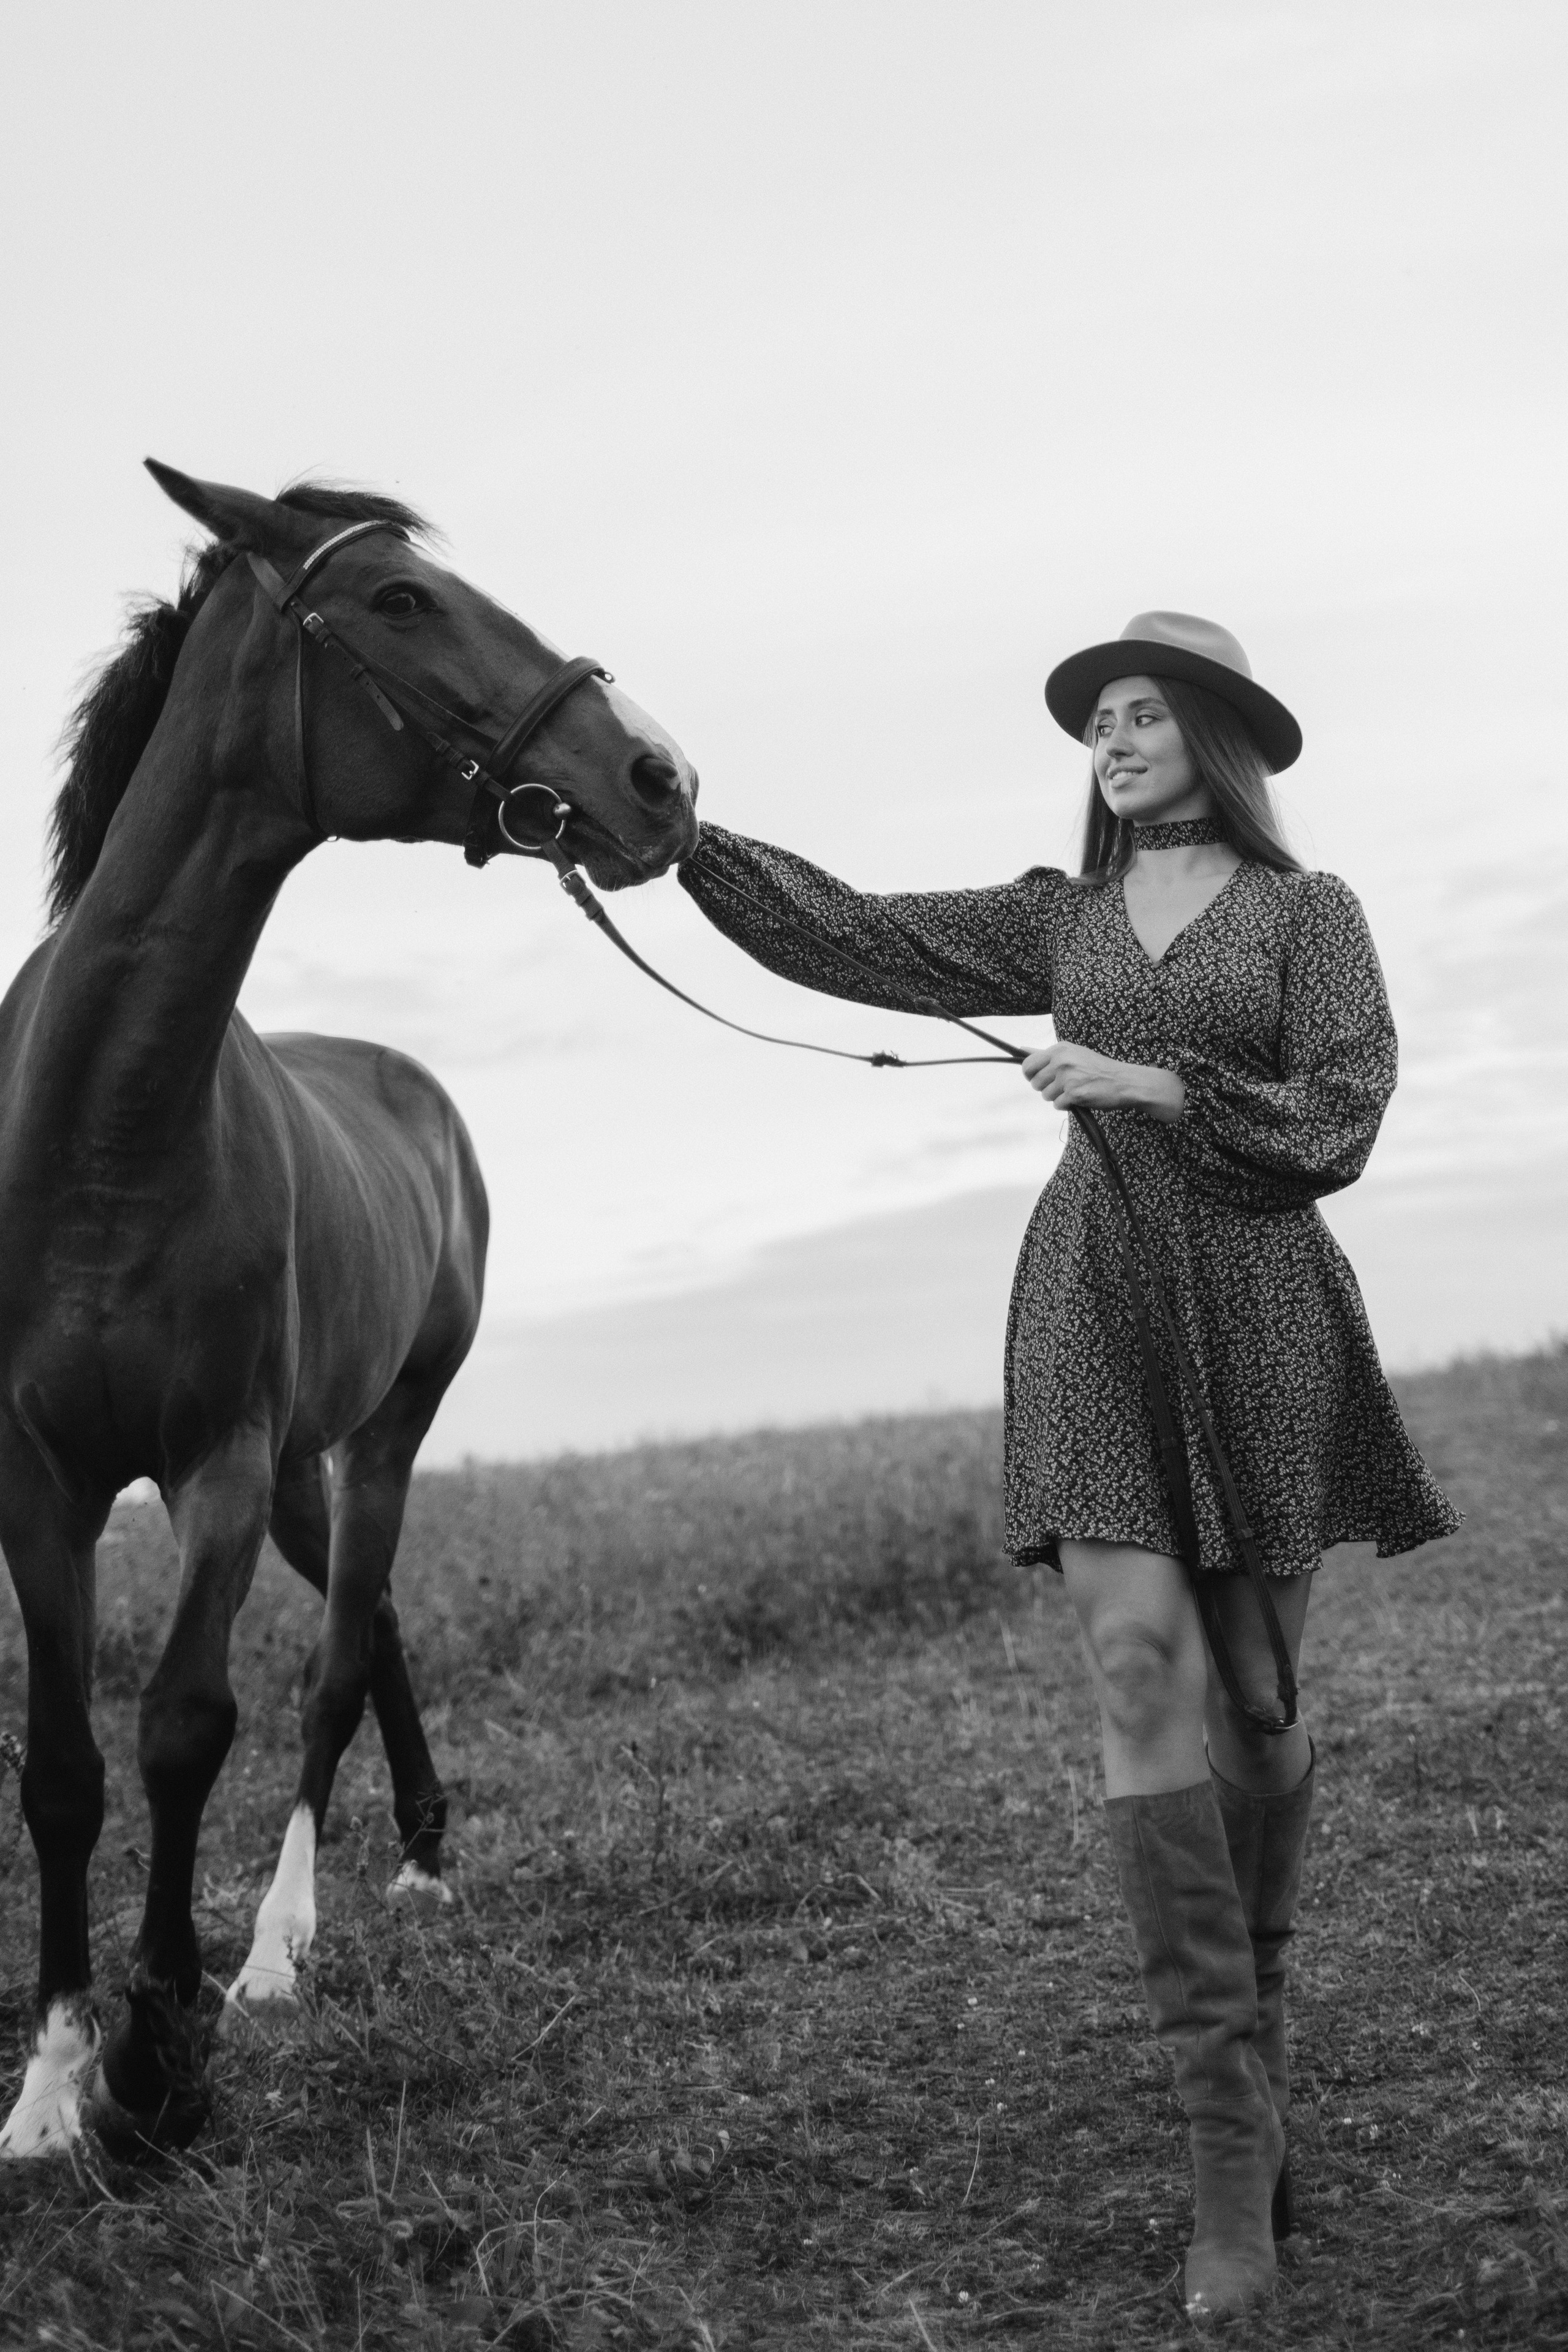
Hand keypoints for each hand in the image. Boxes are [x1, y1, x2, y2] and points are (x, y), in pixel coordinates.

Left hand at [1021, 1042, 1185, 1122]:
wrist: (1123, 1081)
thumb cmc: (1097, 1069)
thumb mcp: (1073, 1054)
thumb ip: (1047, 1054)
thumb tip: (1022, 1049)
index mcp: (1059, 1049)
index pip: (1027, 1064)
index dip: (1030, 1075)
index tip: (1040, 1079)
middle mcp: (1061, 1061)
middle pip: (1035, 1083)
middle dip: (1046, 1088)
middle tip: (1064, 1086)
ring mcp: (1067, 1077)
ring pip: (1046, 1096)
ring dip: (1058, 1098)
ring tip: (1075, 1091)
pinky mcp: (1074, 1093)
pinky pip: (1058, 1105)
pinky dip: (1067, 1106)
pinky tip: (1080, 1098)